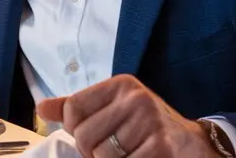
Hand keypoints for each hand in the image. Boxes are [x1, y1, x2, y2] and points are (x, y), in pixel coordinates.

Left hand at [38, 75, 218, 157]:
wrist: (193, 145)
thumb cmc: (147, 128)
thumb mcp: (115, 109)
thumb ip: (77, 109)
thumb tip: (41, 108)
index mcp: (121, 85)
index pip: (73, 108)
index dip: (75, 129)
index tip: (93, 135)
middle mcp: (136, 97)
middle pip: (84, 135)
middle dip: (92, 152)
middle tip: (112, 151)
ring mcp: (149, 121)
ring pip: (101, 156)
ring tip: (127, 155)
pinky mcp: (160, 145)